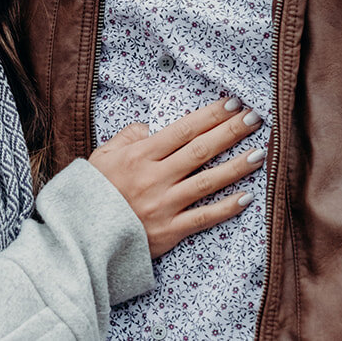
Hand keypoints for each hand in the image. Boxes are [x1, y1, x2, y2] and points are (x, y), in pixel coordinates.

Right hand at [87, 98, 266, 257]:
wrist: (81, 237)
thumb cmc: (92, 193)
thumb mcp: (101, 156)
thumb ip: (127, 137)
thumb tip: (151, 126)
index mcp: (139, 155)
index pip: (183, 130)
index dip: (210, 115)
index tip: (232, 103)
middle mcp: (155, 178)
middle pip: (200, 150)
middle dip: (231, 131)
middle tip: (255, 118)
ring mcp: (164, 205)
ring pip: (207, 182)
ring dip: (236, 166)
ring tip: (259, 153)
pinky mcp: (169, 231)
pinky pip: (203, 218)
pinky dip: (226, 208)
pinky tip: (247, 197)